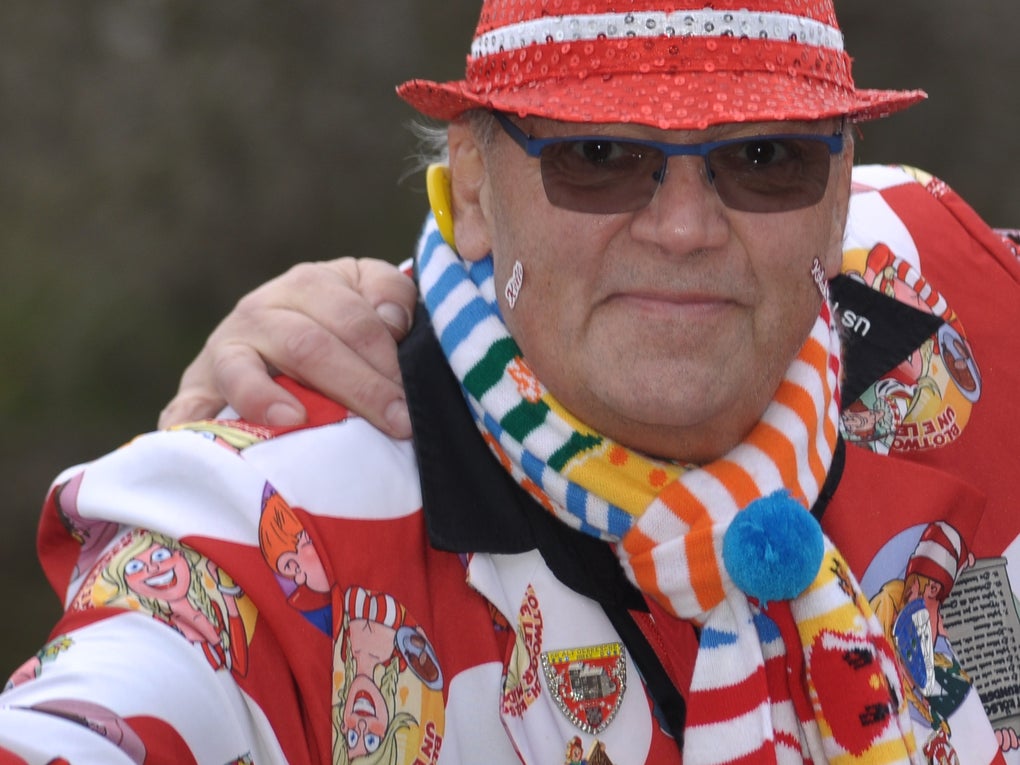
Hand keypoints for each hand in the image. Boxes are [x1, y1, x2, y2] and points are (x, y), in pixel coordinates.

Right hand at [159, 258, 417, 437]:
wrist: (267, 337)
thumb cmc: (336, 323)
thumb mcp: (367, 293)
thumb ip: (389, 295)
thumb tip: (393, 323)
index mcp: (309, 284)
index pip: (352, 318)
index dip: (385, 358)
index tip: (412, 400)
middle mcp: (262, 309)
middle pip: (308, 346)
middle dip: (358, 387)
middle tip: (395, 424)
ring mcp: (224, 349)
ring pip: (244, 368)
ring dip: (268, 398)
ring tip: (297, 421)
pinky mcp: (197, 387)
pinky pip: (191, 404)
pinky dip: (192, 421)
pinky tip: (202, 436)